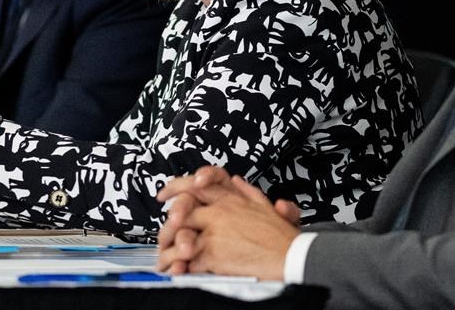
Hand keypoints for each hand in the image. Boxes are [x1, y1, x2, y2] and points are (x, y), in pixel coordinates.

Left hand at [157, 166, 300, 277]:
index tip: (164, 195)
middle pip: (181, 213)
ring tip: (166, 261)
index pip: (195, 186)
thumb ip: (247, 192)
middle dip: (168, 227)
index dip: (175, 188)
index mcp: (229, 199)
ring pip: (181, 238)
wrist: (291, 256)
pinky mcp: (214, 255)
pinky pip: (189, 261)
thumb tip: (235, 181)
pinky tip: (179, 273)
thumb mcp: (264, 206)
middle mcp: (218, 213)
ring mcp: (214, 234)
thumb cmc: (280, 236)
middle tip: (162, 239)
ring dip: (171, 251)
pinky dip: (182, 268)